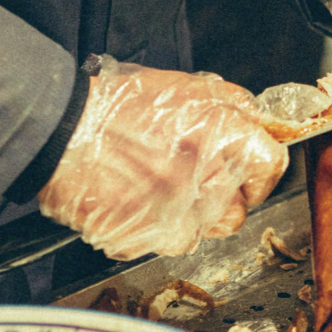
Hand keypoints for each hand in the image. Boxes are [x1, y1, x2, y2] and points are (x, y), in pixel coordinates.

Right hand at [37, 58, 287, 260]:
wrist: (61, 131)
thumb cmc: (122, 105)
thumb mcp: (190, 87)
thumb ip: (237, 108)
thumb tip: (265, 126)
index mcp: (221, 138)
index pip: (270, 168)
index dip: (260, 169)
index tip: (248, 169)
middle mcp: (204, 181)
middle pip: (240, 211)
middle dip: (225, 198)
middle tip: (197, 178)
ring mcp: (174, 216)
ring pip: (204, 233)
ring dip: (192, 216)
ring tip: (162, 188)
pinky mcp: (144, 239)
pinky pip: (167, 244)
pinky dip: (158, 228)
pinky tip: (139, 201)